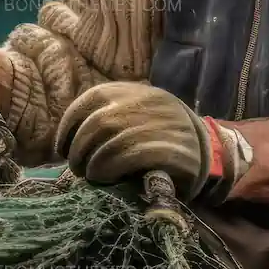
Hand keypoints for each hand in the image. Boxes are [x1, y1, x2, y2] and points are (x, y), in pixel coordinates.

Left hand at [55, 83, 252, 204]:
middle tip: (78, 169)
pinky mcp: (166, 147)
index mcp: (130, 90)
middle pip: (94, 125)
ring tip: (92, 175)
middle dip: (79, 151)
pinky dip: (108, 169)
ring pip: (108, 141)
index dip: (68, 128)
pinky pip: (126, 156)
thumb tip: (68, 141)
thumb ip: (106, 117)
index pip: (87, 102)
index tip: (62, 149)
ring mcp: (155, 123)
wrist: (206, 150)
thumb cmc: (160, 136)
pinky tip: (105, 178)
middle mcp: (141, 101)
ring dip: (92, 163)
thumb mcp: (135, 114)